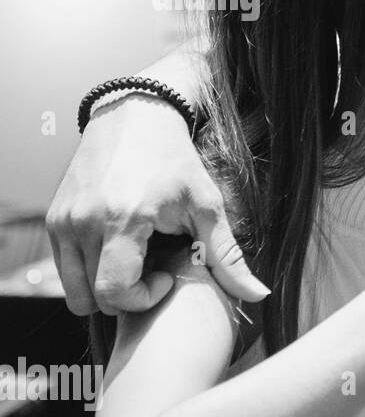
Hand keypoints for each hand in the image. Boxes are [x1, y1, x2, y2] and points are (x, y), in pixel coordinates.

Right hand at [45, 94, 269, 315]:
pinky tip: (120, 251)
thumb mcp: (207, 205)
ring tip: (137, 262)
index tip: (167, 277)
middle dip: (127, 296)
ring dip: (105, 288)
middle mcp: (83, 222)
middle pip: (93, 297)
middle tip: (154, 270)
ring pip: (74, 290)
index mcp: (122, 219)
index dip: (143, 298)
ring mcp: (62, 221)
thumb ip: (228, 256)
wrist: (135, 118)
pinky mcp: (54, 220)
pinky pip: (64, 271)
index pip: (114, 291)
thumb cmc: (175, 161)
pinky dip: (90, 273)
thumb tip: (260, 295)